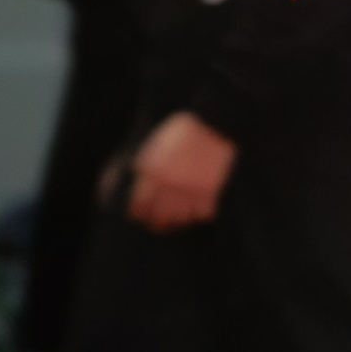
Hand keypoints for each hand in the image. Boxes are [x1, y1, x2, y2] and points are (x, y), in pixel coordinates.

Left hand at [127, 112, 236, 230]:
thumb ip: (148, 168)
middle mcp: (168, 184)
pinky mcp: (210, 190)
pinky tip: (199, 211)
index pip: (139, 204)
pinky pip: (203, 213)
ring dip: (179, 221)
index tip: (139, 217)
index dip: (138, 213)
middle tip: (158, 227)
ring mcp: (189, 189)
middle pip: (159, 216)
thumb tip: (144, 186)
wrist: (211, 124)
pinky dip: (200, 214)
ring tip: (179, 221)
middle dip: (157, 223)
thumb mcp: (155, 147)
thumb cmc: (181, 131)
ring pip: (181, 218)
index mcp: (151, 172)